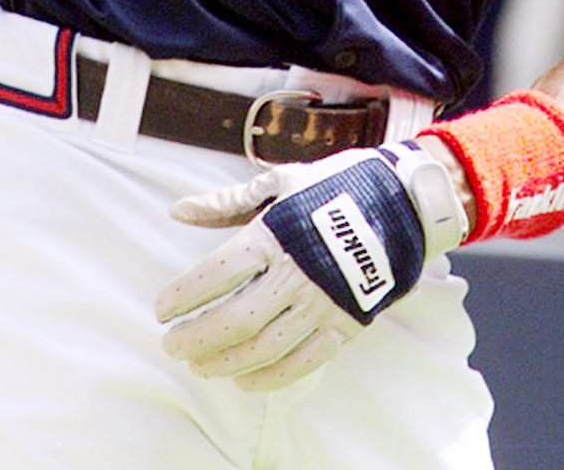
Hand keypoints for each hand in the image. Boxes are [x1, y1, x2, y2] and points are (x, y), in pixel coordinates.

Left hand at [155, 142, 464, 392]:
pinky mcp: (346, 324)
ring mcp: (322, 303)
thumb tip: (177, 211)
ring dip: (226, 362)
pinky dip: (270, 376)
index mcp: (275, 234)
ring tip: (200, 366)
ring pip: (264, 347)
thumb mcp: (279, 182)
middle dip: (197, 338)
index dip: (184, 296)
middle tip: (171, 346)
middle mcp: (295, 273)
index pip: (217, 274)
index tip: (161, 309)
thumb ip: (227, 203)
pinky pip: (302, 362)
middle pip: (235, 319)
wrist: (402, 202)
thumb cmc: (333, 186)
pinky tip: (244, 380)